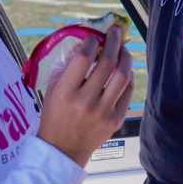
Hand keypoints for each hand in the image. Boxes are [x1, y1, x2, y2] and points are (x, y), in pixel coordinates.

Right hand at [35, 25, 134, 166]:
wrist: (63, 150)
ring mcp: (103, 111)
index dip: (92, 41)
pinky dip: (128, 76)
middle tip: (114, 33)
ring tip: (123, 49)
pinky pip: (128, 91)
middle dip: (113, 42)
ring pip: (122, 75)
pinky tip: (125, 69)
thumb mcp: (53, 91)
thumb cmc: (55, 118)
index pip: (83, 58)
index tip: (93, 36)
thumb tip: (84, 44)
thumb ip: (67, 68)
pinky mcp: (116, 119)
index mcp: (66, 93)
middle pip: (107, 62)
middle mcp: (85, 102)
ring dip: (125, 56)